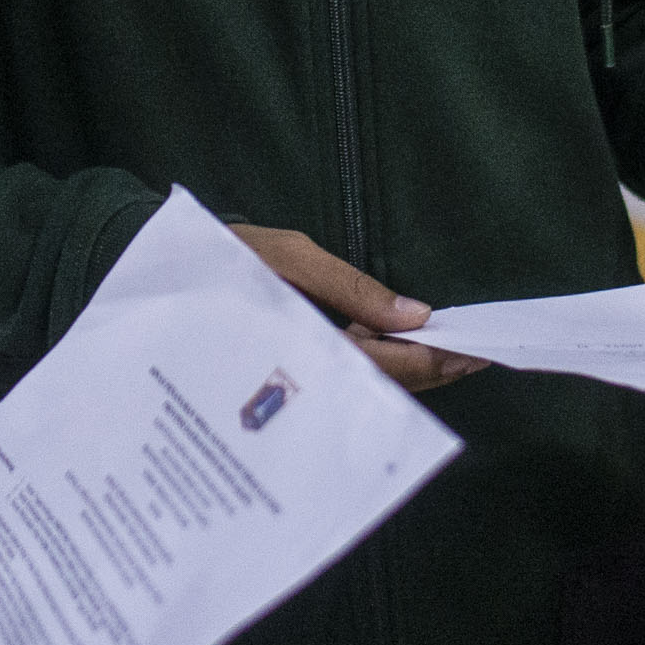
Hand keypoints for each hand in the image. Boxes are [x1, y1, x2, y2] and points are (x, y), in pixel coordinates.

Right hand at [230, 224, 484, 393]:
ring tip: (451, 353)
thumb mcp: (290, 258)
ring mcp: (302, 377)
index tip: (476, 353)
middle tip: (478, 356)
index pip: (387, 364)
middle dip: (432, 372)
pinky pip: (347, 377)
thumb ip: (352, 289)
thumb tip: (416, 314)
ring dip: (411, 371)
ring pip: (367, 386)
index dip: (434, 360)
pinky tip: (401, 351)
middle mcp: (308, 374)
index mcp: (308, 346)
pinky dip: (382, 367)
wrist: (166, 278)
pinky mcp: (295, 369)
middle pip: (384, 386)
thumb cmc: (224, 260)